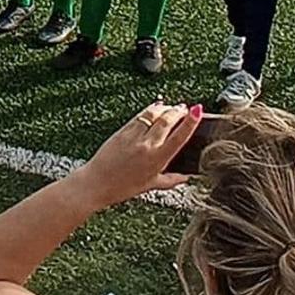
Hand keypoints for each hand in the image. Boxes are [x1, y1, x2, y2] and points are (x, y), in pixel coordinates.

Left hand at [64, 102, 201, 209]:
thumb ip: (171, 180)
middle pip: (167, 121)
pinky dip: (149, 110)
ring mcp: (134, 137)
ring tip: (172, 107)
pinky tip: (154, 108)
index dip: (190, 122)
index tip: (198, 110)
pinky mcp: (122, 131)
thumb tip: (186, 178)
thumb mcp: (150, 185)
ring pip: (153, 114)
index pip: (179, 137)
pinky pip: (139, 116)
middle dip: (178, 111)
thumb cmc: (121, 187)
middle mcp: (147, 146)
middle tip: (185, 108)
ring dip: (165, 108)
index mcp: (157, 160)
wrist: (96, 183)